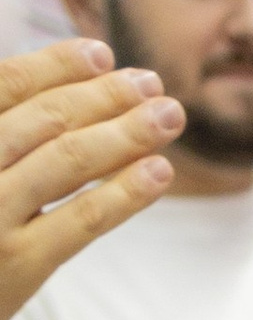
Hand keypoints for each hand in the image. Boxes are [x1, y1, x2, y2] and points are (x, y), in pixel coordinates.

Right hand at [0, 47, 185, 319]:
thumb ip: (4, 138)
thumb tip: (57, 96)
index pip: (8, 84)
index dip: (58, 65)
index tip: (103, 55)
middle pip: (48, 117)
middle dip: (107, 96)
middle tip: (154, 84)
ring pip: (70, 159)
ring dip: (128, 132)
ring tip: (169, 117)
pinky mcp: (19, 264)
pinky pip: (83, 219)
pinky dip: (126, 192)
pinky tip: (160, 172)